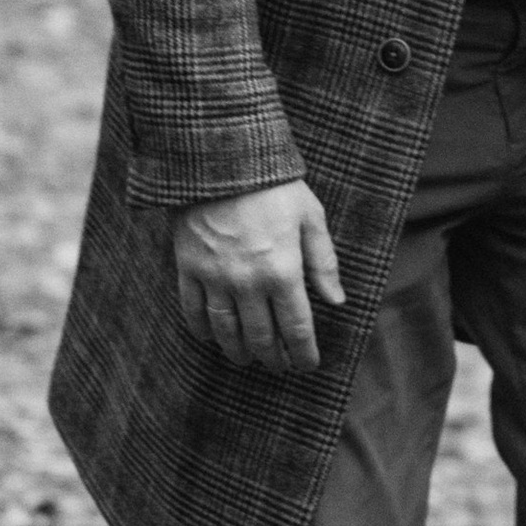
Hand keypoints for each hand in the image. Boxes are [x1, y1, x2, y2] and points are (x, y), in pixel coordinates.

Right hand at [171, 179, 343, 374]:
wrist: (222, 160)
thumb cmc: (274, 186)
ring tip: (246, 359)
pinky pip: (192, 310)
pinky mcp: (188, 267)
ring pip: (226, 331)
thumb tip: (336, 301)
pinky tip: (210, 337)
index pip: (297, 328)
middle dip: (273, 358)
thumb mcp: (311, 218)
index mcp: (284, 271)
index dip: (304, 353)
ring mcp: (215, 277)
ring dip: (238, 351)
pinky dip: (202, 329)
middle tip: (278, 366)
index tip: (308, 365)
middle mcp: (248, 282)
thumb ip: (324, 263)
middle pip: (261, 337)